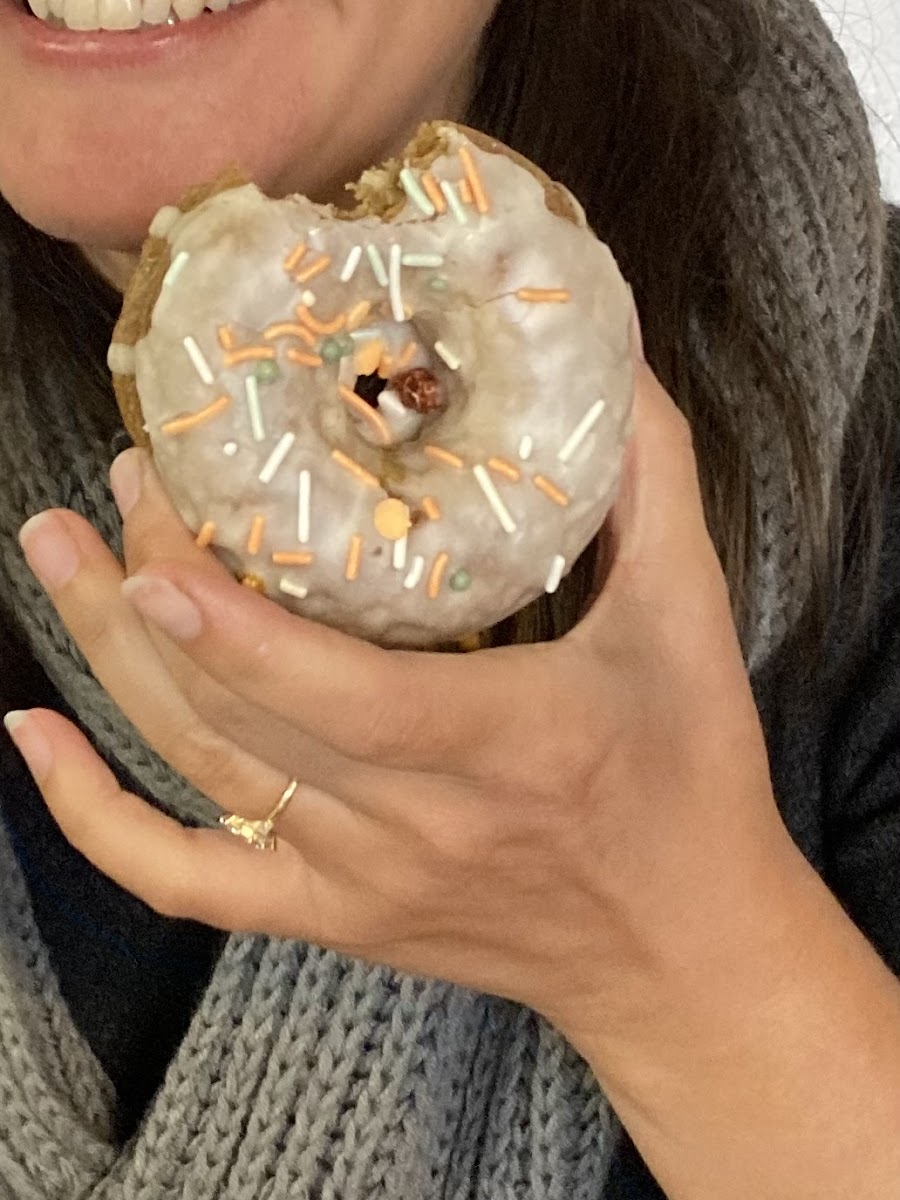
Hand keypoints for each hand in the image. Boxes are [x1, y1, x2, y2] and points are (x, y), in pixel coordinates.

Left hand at [8, 352, 795, 1048]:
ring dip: (113, 663)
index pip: (343, 697)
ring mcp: (357, 881)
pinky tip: (33, 744)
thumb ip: (651, 482)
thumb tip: (608, 350)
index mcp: (505, 744)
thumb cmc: (691, 781)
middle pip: (240, 717)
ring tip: (57, 556)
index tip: (151, 536)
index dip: (233, 628)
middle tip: (111, 490)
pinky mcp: (332, 915)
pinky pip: (186, 882)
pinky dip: (95, 818)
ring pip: (202, 772)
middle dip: (151, 598)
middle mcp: (413, 825)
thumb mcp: (691, 621)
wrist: (680, 953)